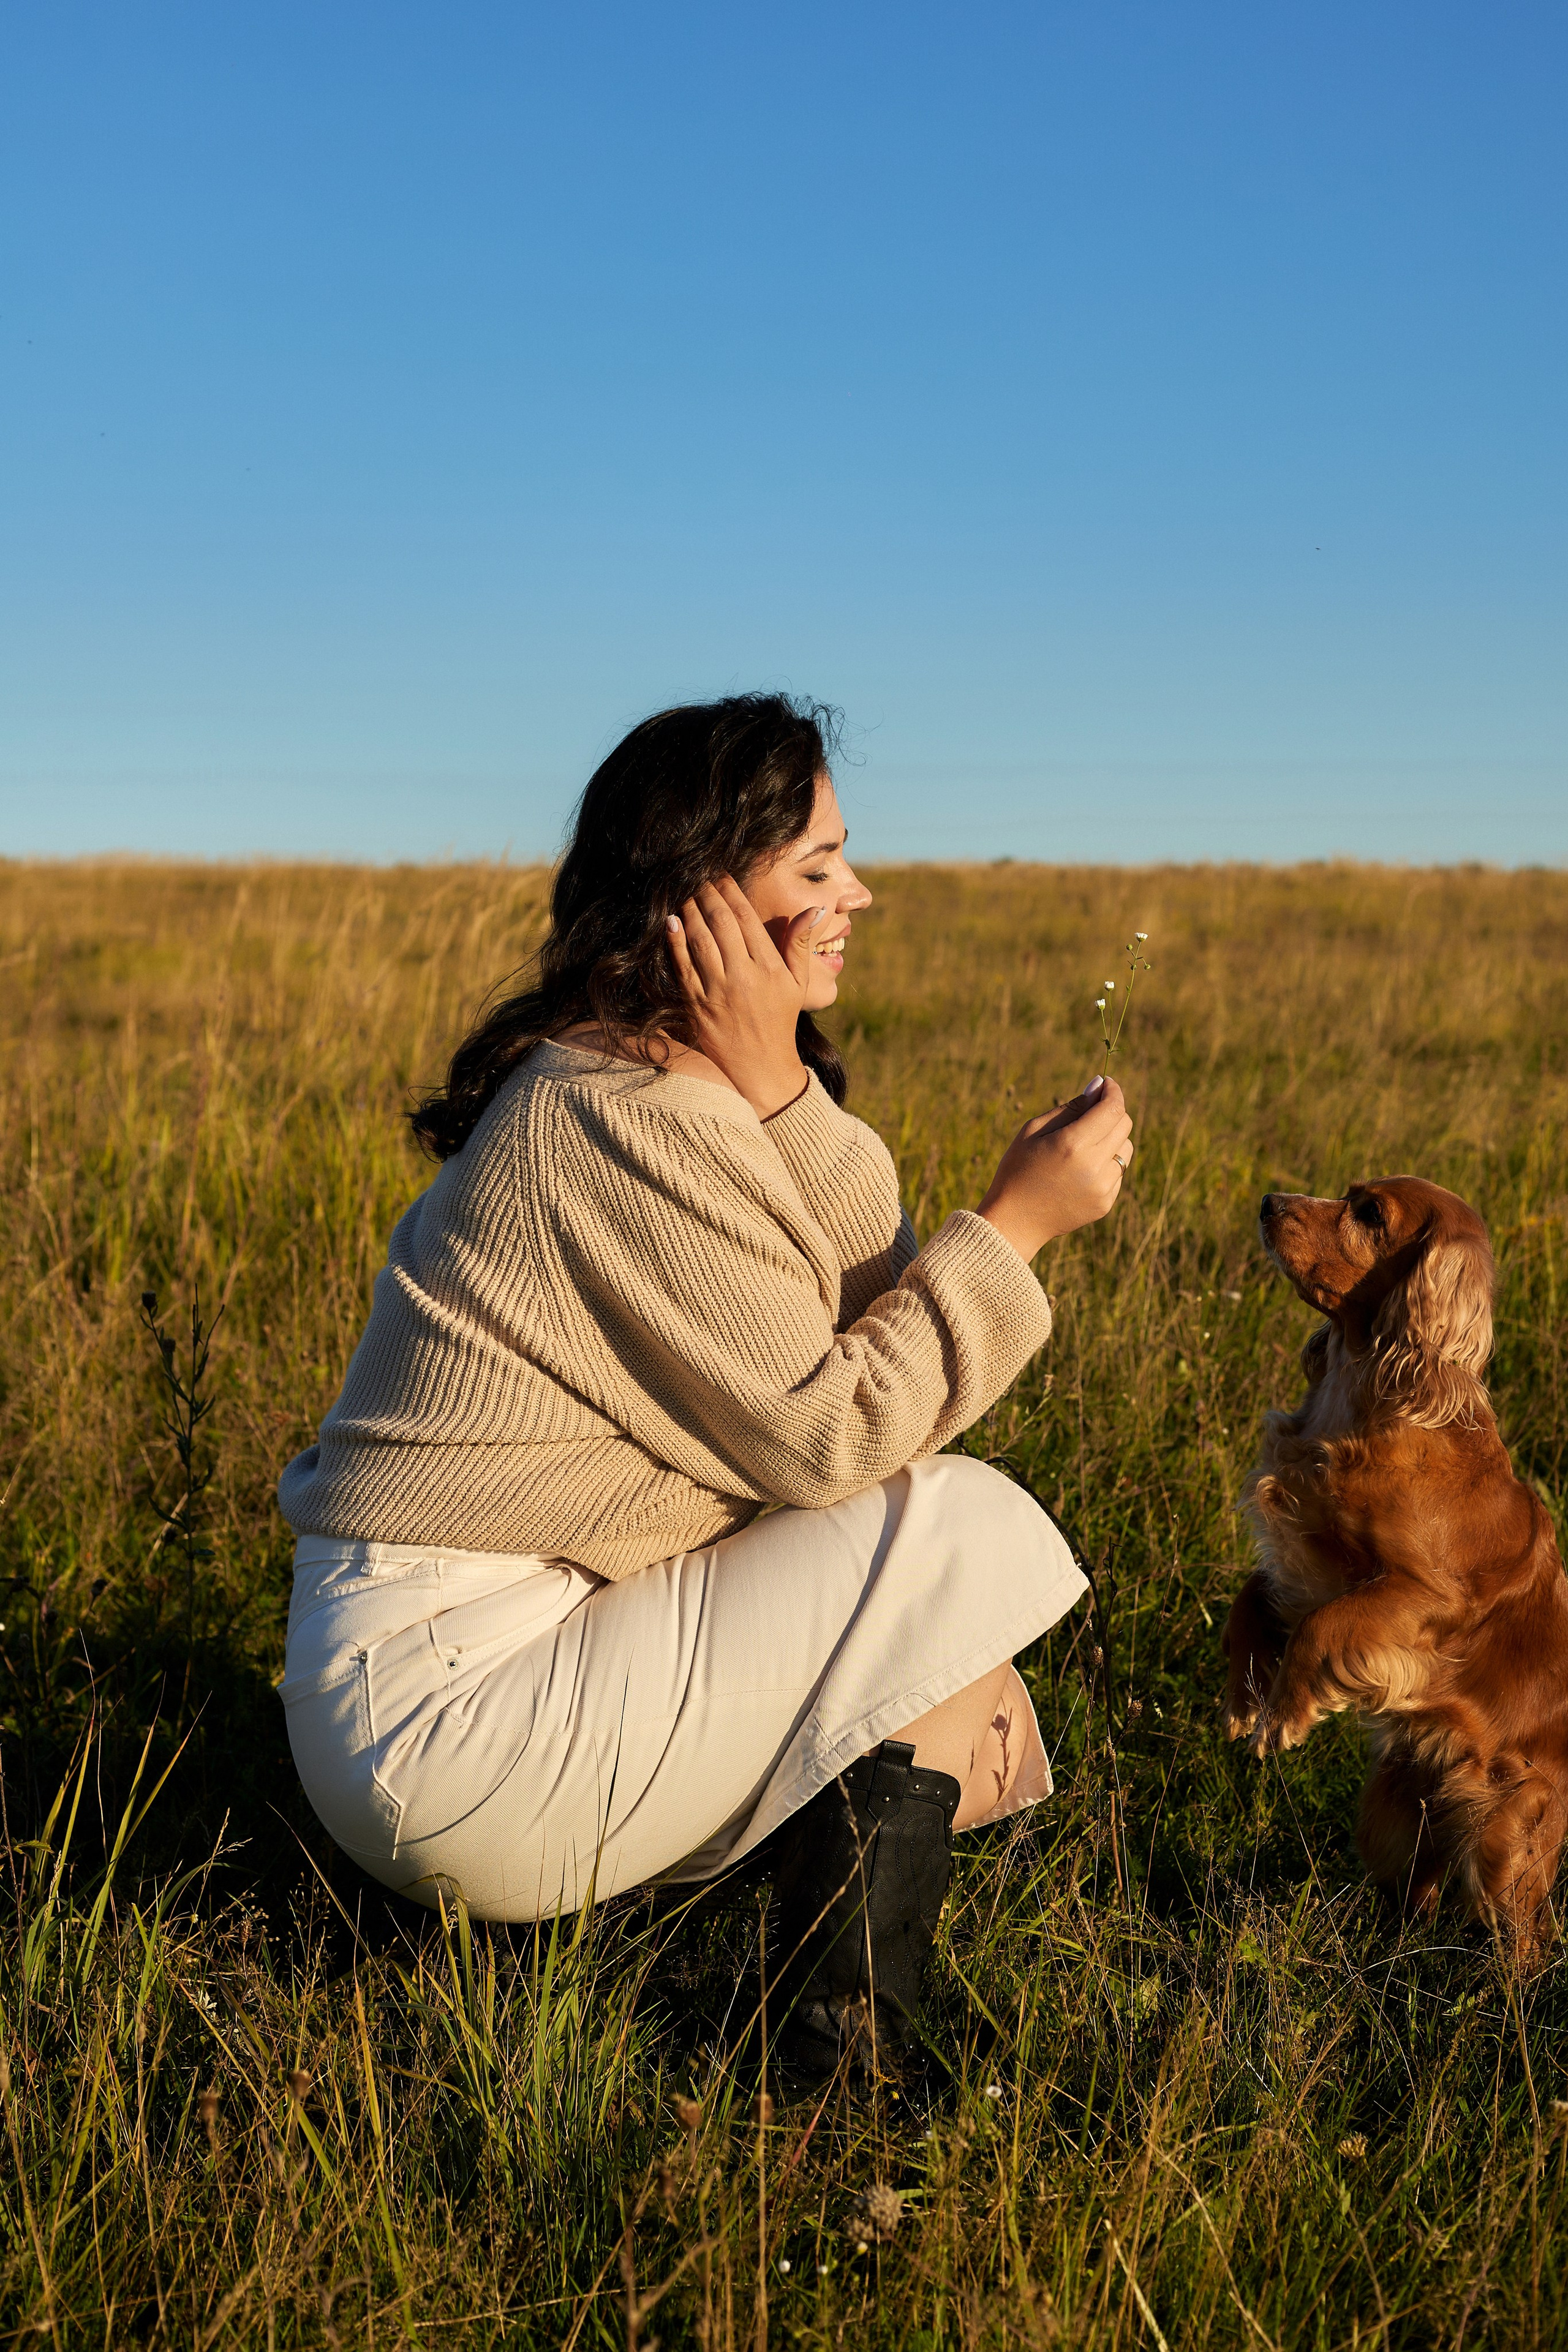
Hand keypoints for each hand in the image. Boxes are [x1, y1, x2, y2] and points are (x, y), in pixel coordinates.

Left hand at [665, 875, 826, 1118]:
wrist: (761, 1067)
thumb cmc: (780, 1020)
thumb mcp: (798, 983)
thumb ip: (800, 944)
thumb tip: (814, 908)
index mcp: (769, 967)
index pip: (746, 918)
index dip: (731, 892)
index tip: (721, 876)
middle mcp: (743, 975)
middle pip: (720, 922)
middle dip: (707, 894)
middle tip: (699, 878)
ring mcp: (718, 991)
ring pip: (700, 940)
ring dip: (690, 911)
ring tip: (685, 894)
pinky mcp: (697, 1005)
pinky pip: (683, 967)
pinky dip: (675, 943)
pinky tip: (670, 923)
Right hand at [976, 1075, 1134, 1259]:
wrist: (1013, 1221)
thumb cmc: (1017, 1169)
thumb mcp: (1033, 1130)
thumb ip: (1070, 1107)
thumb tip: (1098, 1085)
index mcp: (1073, 1144)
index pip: (1112, 1108)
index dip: (1113, 1091)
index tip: (1106, 1084)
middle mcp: (1093, 1166)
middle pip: (1124, 1125)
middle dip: (1111, 1111)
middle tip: (1092, 1111)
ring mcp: (1102, 1188)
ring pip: (1125, 1148)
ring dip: (1111, 1139)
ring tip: (1083, 1146)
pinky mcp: (1105, 1203)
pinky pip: (1118, 1172)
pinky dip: (1105, 1164)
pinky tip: (1080, 1171)